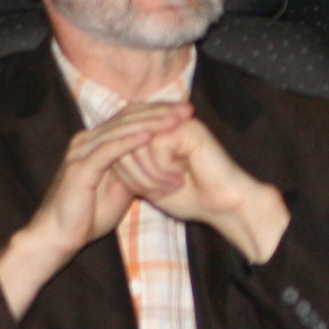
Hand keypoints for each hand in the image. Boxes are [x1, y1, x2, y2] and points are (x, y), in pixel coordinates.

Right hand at [0, 101, 185, 317]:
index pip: (130, 117)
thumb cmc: (89, 214)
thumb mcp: (120, 188)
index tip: (187, 112)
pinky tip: (150, 136)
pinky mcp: (80, 167)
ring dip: (151, 124)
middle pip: (127, 118)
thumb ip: (134, 169)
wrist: (60, 236)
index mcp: (96, 142)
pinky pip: (109, 150)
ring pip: (120, 130)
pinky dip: (130, 142)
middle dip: (160, 112)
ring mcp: (81, 151)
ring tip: (176, 119)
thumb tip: (156, 159)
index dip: (159, 112)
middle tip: (188, 109)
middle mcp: (86, 140)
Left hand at [112, 112, 290, 263]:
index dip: (126, 171)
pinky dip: (161, 170)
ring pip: (136, 145)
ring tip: (170, 186)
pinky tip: (180, 179)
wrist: (223, 206)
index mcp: (156, 131)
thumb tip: (104, 151)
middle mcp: (164, 121)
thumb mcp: (148, 181)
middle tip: (159, 191)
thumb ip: (128, 163)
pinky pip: (154, 146)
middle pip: (124, 143)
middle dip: (136, 175)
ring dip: (148, 174)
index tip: (147, 191)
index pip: (119, 143)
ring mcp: (176, 122)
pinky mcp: (186, 126)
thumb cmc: (189, 197)